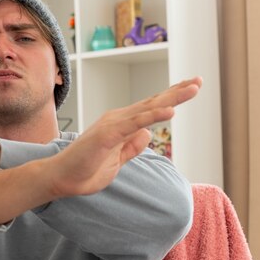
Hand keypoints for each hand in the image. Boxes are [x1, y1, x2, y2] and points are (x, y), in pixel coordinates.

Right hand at [46, 77, 201, 197]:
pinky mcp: (107, 135)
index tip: (190, 88)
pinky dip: (153, 116)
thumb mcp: (116, 161)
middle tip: (198, 81)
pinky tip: (170, 110)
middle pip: (152, 103)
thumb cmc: (85, 170)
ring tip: (192, 88)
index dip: (171, 98)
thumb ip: (132, 147)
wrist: (61, 178)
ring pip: (147, 109)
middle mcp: (118, 120)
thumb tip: (148, 134)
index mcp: (121, 126)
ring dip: (171, 98)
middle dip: (177, 92)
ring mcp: (112, 126)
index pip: (150, 109)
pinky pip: (134, 124)